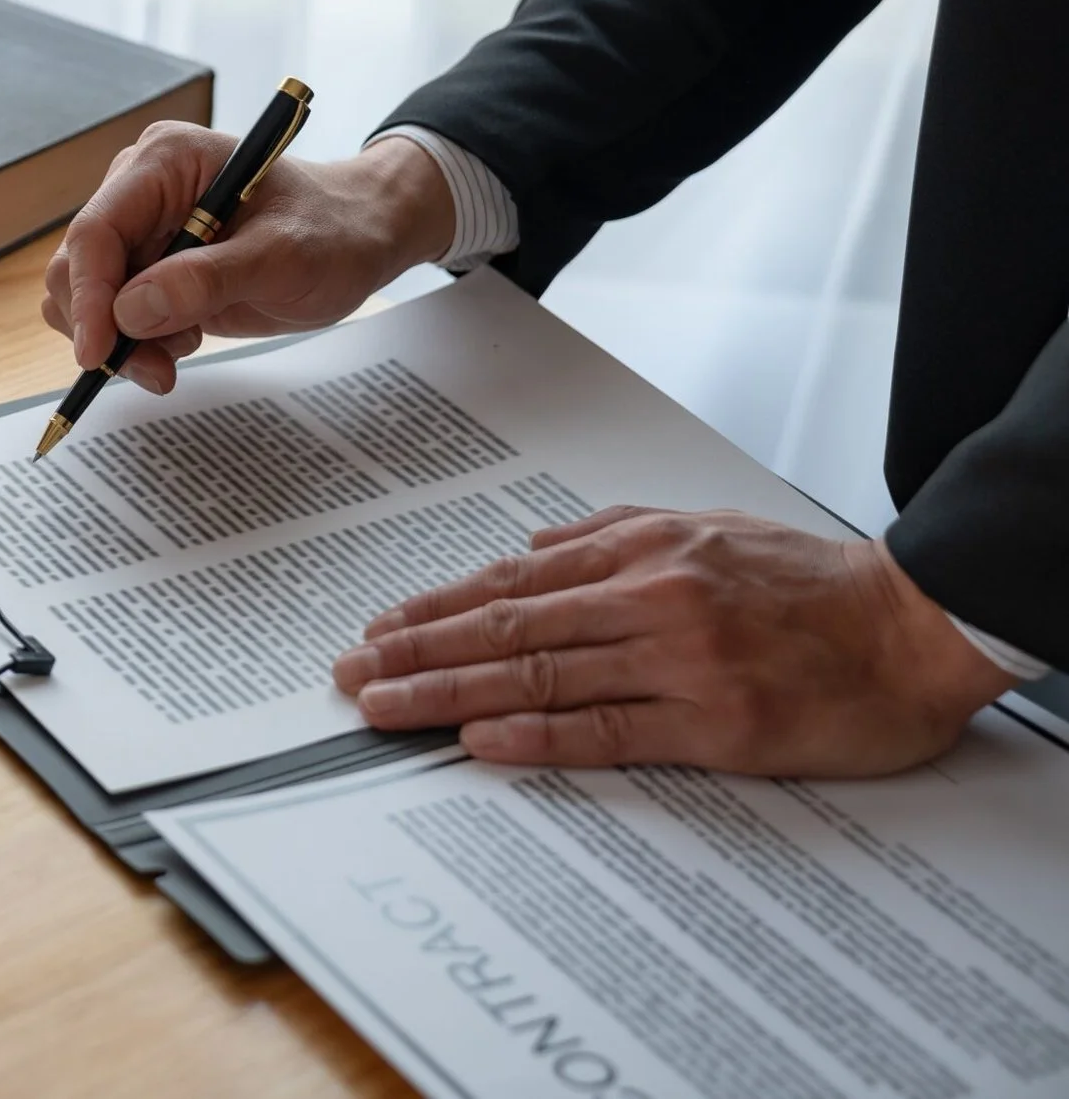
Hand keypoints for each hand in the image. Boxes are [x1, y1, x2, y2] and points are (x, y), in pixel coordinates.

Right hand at [42, 127, 454, 392]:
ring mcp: (140, 229)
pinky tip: (185, 342)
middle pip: (78, 266)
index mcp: (165, 161)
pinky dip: (135, 343)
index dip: (88, 293)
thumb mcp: (283, 256)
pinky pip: (110, 314)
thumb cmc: (333, 232)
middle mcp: (138, 189)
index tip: (97, 353)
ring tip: (180, 354)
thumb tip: (129, 312)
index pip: (97, 228)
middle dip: (104, 327)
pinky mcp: (147, 267)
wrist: (356, 240)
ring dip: (121, 341)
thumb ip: (207, 280)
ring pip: (85, 297)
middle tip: (155, 371)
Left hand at [331, 507, 1014, 775]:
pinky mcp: (715, 725)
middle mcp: (648, 598)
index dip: (436, 606)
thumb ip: (614, 532)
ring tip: (384, 708)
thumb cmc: (814, 583)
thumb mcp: (708, 526)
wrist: (913, 626)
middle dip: (417, 650)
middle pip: (507, 627)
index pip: (512, 581)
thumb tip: (532, 544)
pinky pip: (606, 730)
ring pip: (538, 676)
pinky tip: (477, 739)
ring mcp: (678, 661)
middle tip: (352, 672)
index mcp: (643, 550)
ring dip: (448, 693)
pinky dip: (535, 734)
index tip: (379, 627)